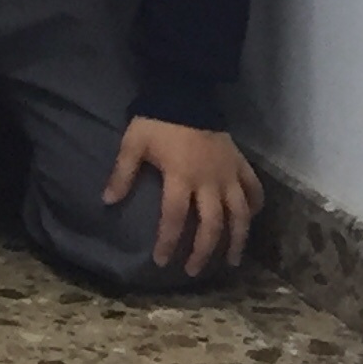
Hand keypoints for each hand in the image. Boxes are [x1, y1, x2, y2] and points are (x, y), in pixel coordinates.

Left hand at [106, 116, 261, 276]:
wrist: (186, 93)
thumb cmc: (156, 120)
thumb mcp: (133, 144)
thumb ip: (122, 174)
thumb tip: (106, 201)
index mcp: (181, 178)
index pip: (174, 218)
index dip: (168, 242)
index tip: (161, 261)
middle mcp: (210, 182)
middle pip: (211, 225)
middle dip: (202, 251)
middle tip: (192, 270)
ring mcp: (229, 174)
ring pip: (240, 215)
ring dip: (237, 240)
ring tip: (230, 260)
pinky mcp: (241, 164)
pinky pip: (255, 189)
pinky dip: (256, 206)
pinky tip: (251, 219)